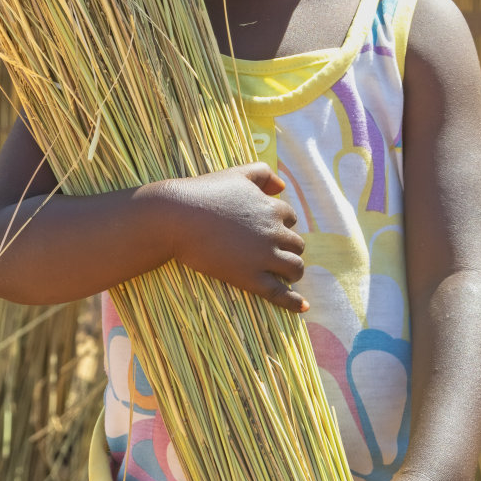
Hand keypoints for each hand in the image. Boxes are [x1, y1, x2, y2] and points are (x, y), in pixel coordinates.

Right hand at [150, 163, 307, 313]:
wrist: (176, 217)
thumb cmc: (204, 192)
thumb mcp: (237, 174)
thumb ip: (263, 173)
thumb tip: (282, 187)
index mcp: (271, 207)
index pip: (290, 218)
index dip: (282, 224)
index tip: (270, 230)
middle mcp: (273, 232)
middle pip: (297, 244)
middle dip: (289, 248)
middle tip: (274, 252)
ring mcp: (263, 256)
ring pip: (295, 267)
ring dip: (293, 270)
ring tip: (285, 274)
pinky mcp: (250, 277)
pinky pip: (280, 292)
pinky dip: (294, 302)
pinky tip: (303, 307)